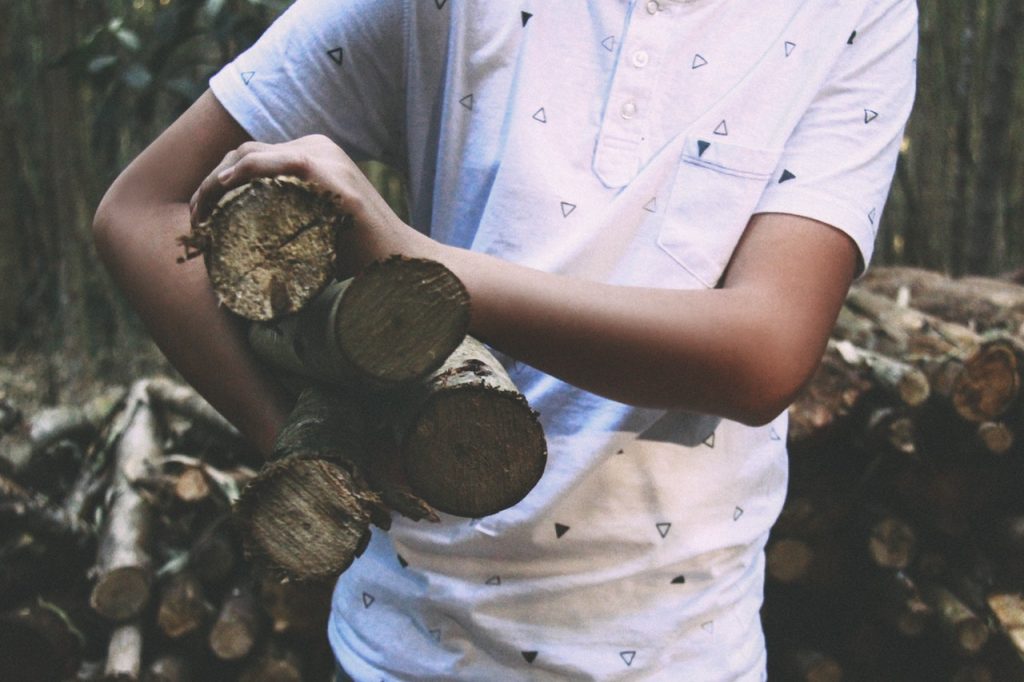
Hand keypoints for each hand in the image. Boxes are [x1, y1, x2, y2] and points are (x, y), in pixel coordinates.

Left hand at [188, 134, 429, 271]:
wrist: (410, 269)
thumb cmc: (365, 265)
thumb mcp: (318, 237)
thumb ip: (289, 230)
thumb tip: (238, 271)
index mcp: (317, 159)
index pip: (251, 158)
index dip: (217, 185)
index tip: (202, 220)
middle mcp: (320, 150)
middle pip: (243, 153)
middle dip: (209, 185)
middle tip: (196, 221)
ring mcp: (326, 160)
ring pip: (248, 156)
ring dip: (215, 183)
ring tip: (201, 217)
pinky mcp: (330, 178)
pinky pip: (270, 164)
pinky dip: (239, 176)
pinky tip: (223, 195)